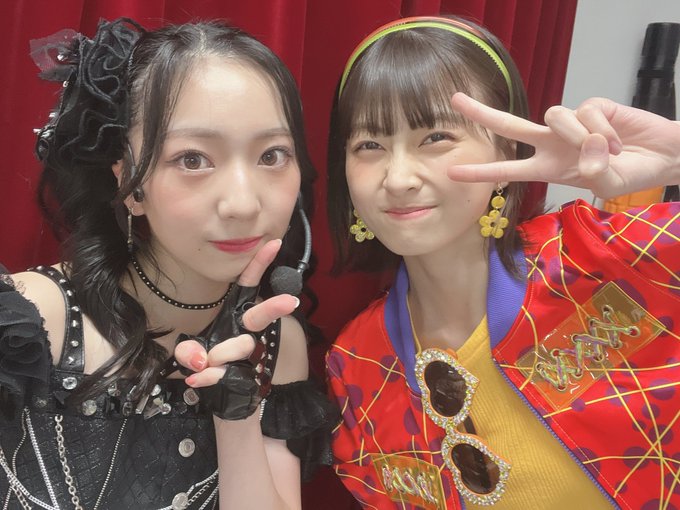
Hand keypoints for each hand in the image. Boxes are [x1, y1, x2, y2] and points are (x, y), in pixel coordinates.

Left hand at [175, 239, 298, 386]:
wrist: (222, 399)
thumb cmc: (210, 366)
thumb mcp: (192, 354)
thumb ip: (189, 351)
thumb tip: (202, 359)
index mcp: (236, 316)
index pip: (249, 285)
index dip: (260, 264)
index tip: (273, 243)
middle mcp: (248, 331)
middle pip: (261, 315)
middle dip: (274, 307)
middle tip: (291, 301)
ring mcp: (252, 354)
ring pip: (241, 346)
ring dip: (218, 355)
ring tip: (204, 364)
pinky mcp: (249, 376)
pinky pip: (227, 373)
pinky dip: (208, 378)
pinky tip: (198, 379)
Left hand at [447, 93, 679, 198]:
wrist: (662, 157)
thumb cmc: (630, 175)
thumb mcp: (608, 184)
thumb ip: (596, 171)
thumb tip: (590, 150)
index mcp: (548, 167)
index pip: (508, 170)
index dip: (481, 172)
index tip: (452, 171)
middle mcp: (552, 143)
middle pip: (510, 126)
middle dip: (482, 114)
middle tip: (454, 100)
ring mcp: (570, 124)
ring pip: (556, 116)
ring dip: (583, 137)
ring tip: (611, 152)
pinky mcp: (592, 106)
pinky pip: (587, 112)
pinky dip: (605, 130)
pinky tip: (620, 139)